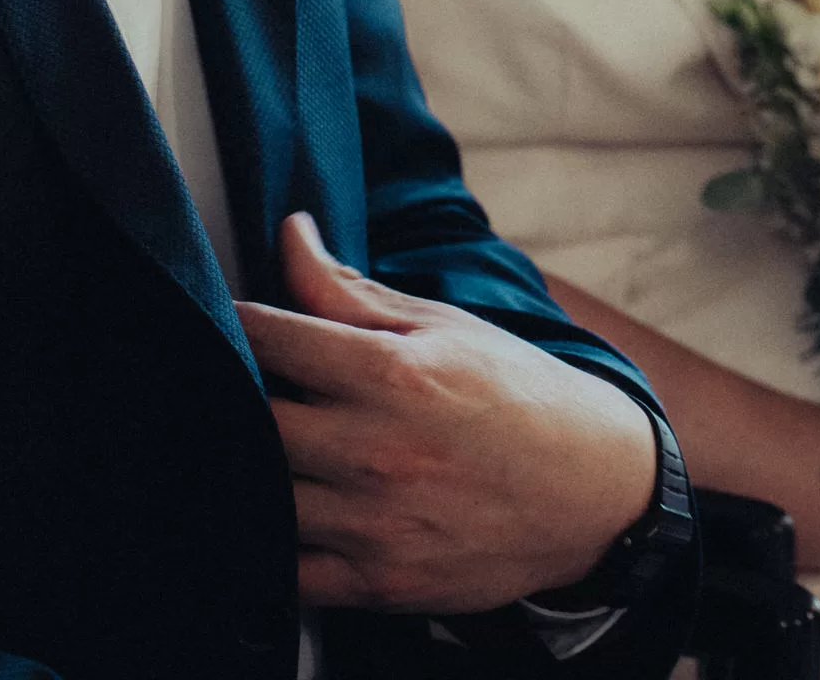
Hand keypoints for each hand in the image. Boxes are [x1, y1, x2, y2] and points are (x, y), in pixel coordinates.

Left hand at [235, 213, 657, 613]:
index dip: (238, 322)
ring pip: (265, 496)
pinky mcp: (382, 583)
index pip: (271, 337)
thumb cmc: (513, 392)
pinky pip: (292, 573)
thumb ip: (348, 289)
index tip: (229, 319)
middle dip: (234, 395)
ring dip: (249, 467)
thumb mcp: (439, 324)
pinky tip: (279, 510)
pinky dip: (271, 544)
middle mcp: (378, 452)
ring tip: (257, 442)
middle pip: (256, 421)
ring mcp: (377, 525)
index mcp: (393, 373)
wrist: (590, 488)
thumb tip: (290, 234)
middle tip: (235, 383)